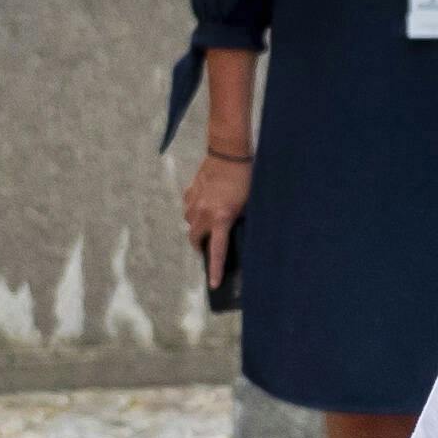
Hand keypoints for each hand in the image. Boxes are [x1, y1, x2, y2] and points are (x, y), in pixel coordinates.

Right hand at [182, 151, 249, 277]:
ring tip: (209, 220)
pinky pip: (189, 207)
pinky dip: (195, 210)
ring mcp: (194, 202)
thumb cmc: (245, 178)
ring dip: (197, 226)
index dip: (216, 269)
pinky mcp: (190, 191)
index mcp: (222, 218)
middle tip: (207, 247)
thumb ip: (237, 220)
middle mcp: (204, 213)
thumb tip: (231, 231)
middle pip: (195, 240)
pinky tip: (205, 203)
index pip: (217, 251)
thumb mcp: (248, 204)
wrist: (229, 152)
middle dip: (200, 246)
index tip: (214, 284)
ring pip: (189, 223)